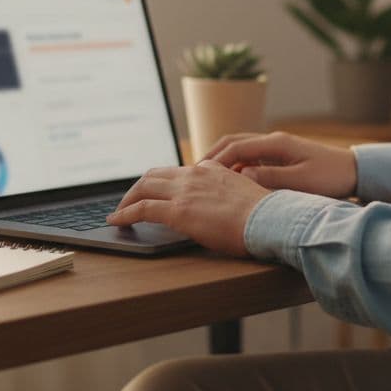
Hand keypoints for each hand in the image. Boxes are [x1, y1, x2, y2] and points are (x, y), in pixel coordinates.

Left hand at [106, 160, 270, 255]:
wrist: (272, 220)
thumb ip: (228, 194)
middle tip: (130, 201)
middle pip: (154, 175)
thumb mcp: (246, 196)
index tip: (156, 192)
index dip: (163, 182)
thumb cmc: (266, 216)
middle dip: (138, 188)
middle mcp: (196, 174)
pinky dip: (125, 214)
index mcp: (212, 170)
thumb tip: (225, 207)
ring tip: (120, 212)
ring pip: (143, 187)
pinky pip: (142, 209)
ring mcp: (185, 191)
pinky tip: (117, 221)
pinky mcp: (179, 211)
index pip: (179, 171)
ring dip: (128, 200)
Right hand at [205, 131, 357, 197]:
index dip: (215, 161)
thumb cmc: (331, 177)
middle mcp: (273, 141)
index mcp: (276, 143)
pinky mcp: (280, 155)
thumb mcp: (302, 181)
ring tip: (205, 177)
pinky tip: (229, 180)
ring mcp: (276, 147)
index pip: (236, 147)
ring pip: (240, 148)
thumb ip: (271, 178)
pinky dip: (235, 164)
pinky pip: (250, 156)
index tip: (199, 176)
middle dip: (211, 155)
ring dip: (222, 159)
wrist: (354, 171)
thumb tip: (242, 175)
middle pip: (233, 142)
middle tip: (191, 173)